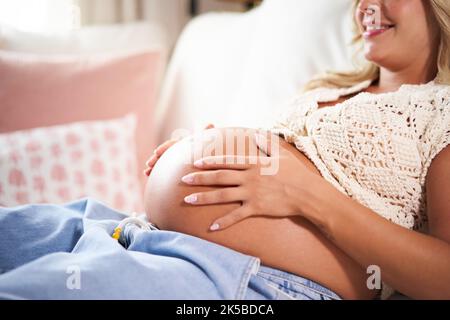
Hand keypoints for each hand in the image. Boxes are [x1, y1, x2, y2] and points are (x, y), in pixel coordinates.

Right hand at [144, 124, 214, 175]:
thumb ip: (208, 136)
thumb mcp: (211, 143)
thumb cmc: (216, 149)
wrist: (217, 159)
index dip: (165, 149)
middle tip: (149, 164)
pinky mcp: (178, 171)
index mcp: (187, 144)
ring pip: (164, 164)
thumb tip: (210, 124)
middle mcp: (181, 152)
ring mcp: (178, 162)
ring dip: (154, 167)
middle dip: (156, 159)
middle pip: (166, 155)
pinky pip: (167, 173)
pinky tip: (150, 178)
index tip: (156, 153)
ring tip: (147, 173)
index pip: (174, 145)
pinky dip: (159, 175)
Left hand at [180, 133, 314, 230]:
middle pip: (219, 177)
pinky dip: (223, 222)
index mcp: (253, 164)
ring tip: (188, 200)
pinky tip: (210, 227)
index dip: (210, 161)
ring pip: (222, 196)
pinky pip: (236, 216)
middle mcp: (249, 178)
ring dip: (204, 198)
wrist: (307, 193)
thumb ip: (266, 143)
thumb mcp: (280, 154)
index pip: (227, 161)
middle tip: (184, 179)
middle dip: (200, 178)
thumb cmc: (295, 173)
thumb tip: (256, 133)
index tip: (195, 162)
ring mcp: (251, 194)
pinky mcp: (256, 208)